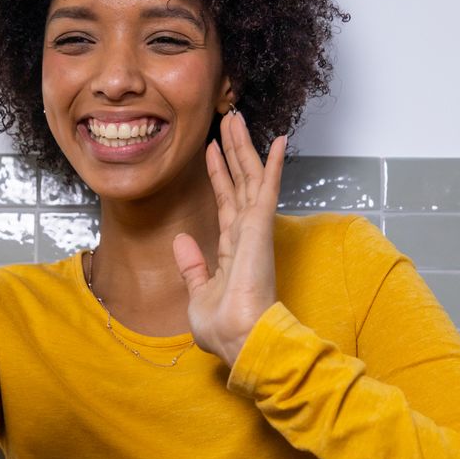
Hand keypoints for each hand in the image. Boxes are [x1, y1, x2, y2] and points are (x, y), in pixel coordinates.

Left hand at [173, 111, 285, 368]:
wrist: (239, 340)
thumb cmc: (223, 327)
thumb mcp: (198, 293)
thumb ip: (193, 266)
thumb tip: (181, 241)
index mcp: (233, 249)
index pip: (225, 202)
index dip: (218, 174)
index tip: (211, 149)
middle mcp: (246, 235)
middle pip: (239, 182)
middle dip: (233, 150)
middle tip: (228, 119)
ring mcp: (255, 230)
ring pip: (250, 178)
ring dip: (244, 147)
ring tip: (236, 117)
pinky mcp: (261, 229)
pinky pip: (266, 190)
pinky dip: (273, 164)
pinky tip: (278, 140)